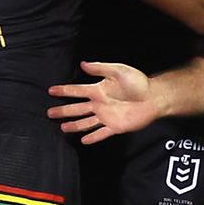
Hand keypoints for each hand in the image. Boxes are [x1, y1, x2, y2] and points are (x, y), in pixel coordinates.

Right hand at [48, 61, 162, 142]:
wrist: (153, 97)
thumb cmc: (137, 82)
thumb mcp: (119, 70)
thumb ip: (101, 68)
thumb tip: (83, 64)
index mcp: (99, 90)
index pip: (77, 90)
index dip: (64, 90)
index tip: (50, 90)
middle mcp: (99, 104)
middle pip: (77, 108)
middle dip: (63, 110)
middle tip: (49, 113)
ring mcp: (106, 116)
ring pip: (85, 122)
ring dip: (74, 125)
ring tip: (62, 127)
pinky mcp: (115, 127)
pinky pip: (100, 133)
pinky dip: (92, 137)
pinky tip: (83, 140)